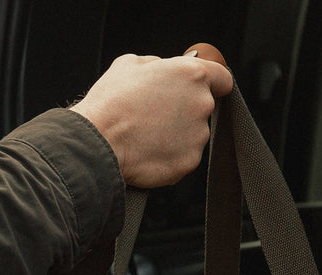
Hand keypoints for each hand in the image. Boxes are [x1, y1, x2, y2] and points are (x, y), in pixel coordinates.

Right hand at [71, 53, 232, 187]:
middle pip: (203, 108)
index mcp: (191, 75)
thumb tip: (164, 70)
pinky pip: (183, 157)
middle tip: (155, 115)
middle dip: (184, 110)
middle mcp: (201, 104)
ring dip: (176, 135)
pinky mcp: (189, 162)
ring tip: (147, 135)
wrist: (99, 142)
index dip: (214, 83)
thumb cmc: (111, 102)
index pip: (222, 78)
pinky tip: (148, 150)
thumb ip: (158, 65)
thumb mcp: (130, 64)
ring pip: (193, 135)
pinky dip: (169, 156)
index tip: (208, 89)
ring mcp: (198, 136)